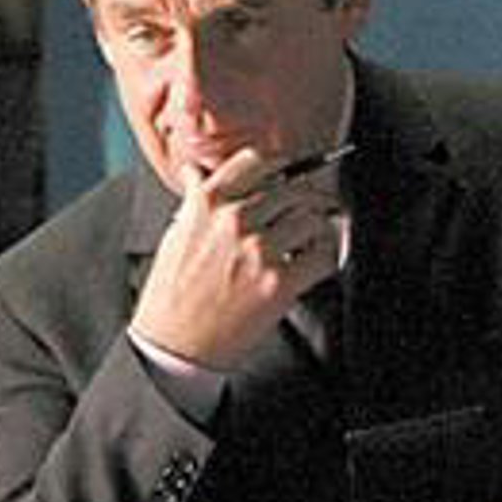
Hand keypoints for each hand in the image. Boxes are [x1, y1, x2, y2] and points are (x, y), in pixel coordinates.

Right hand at [131, 148, 347, 369]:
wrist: (175, 340)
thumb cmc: (174, 291)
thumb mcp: (176, 233)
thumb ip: (194, 199)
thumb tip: (195, 171)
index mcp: (208, 202)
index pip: (257, 161)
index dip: (281, 167)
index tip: (291, 176)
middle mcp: (235, 220)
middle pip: (293, 189)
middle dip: (306, 201)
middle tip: (312, 212)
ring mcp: (259, 250)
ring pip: (311, 219)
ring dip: (316, 230)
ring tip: (310, 242)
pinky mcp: (279, 282)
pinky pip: (324, 256)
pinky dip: (327, 257)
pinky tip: (315, 263)